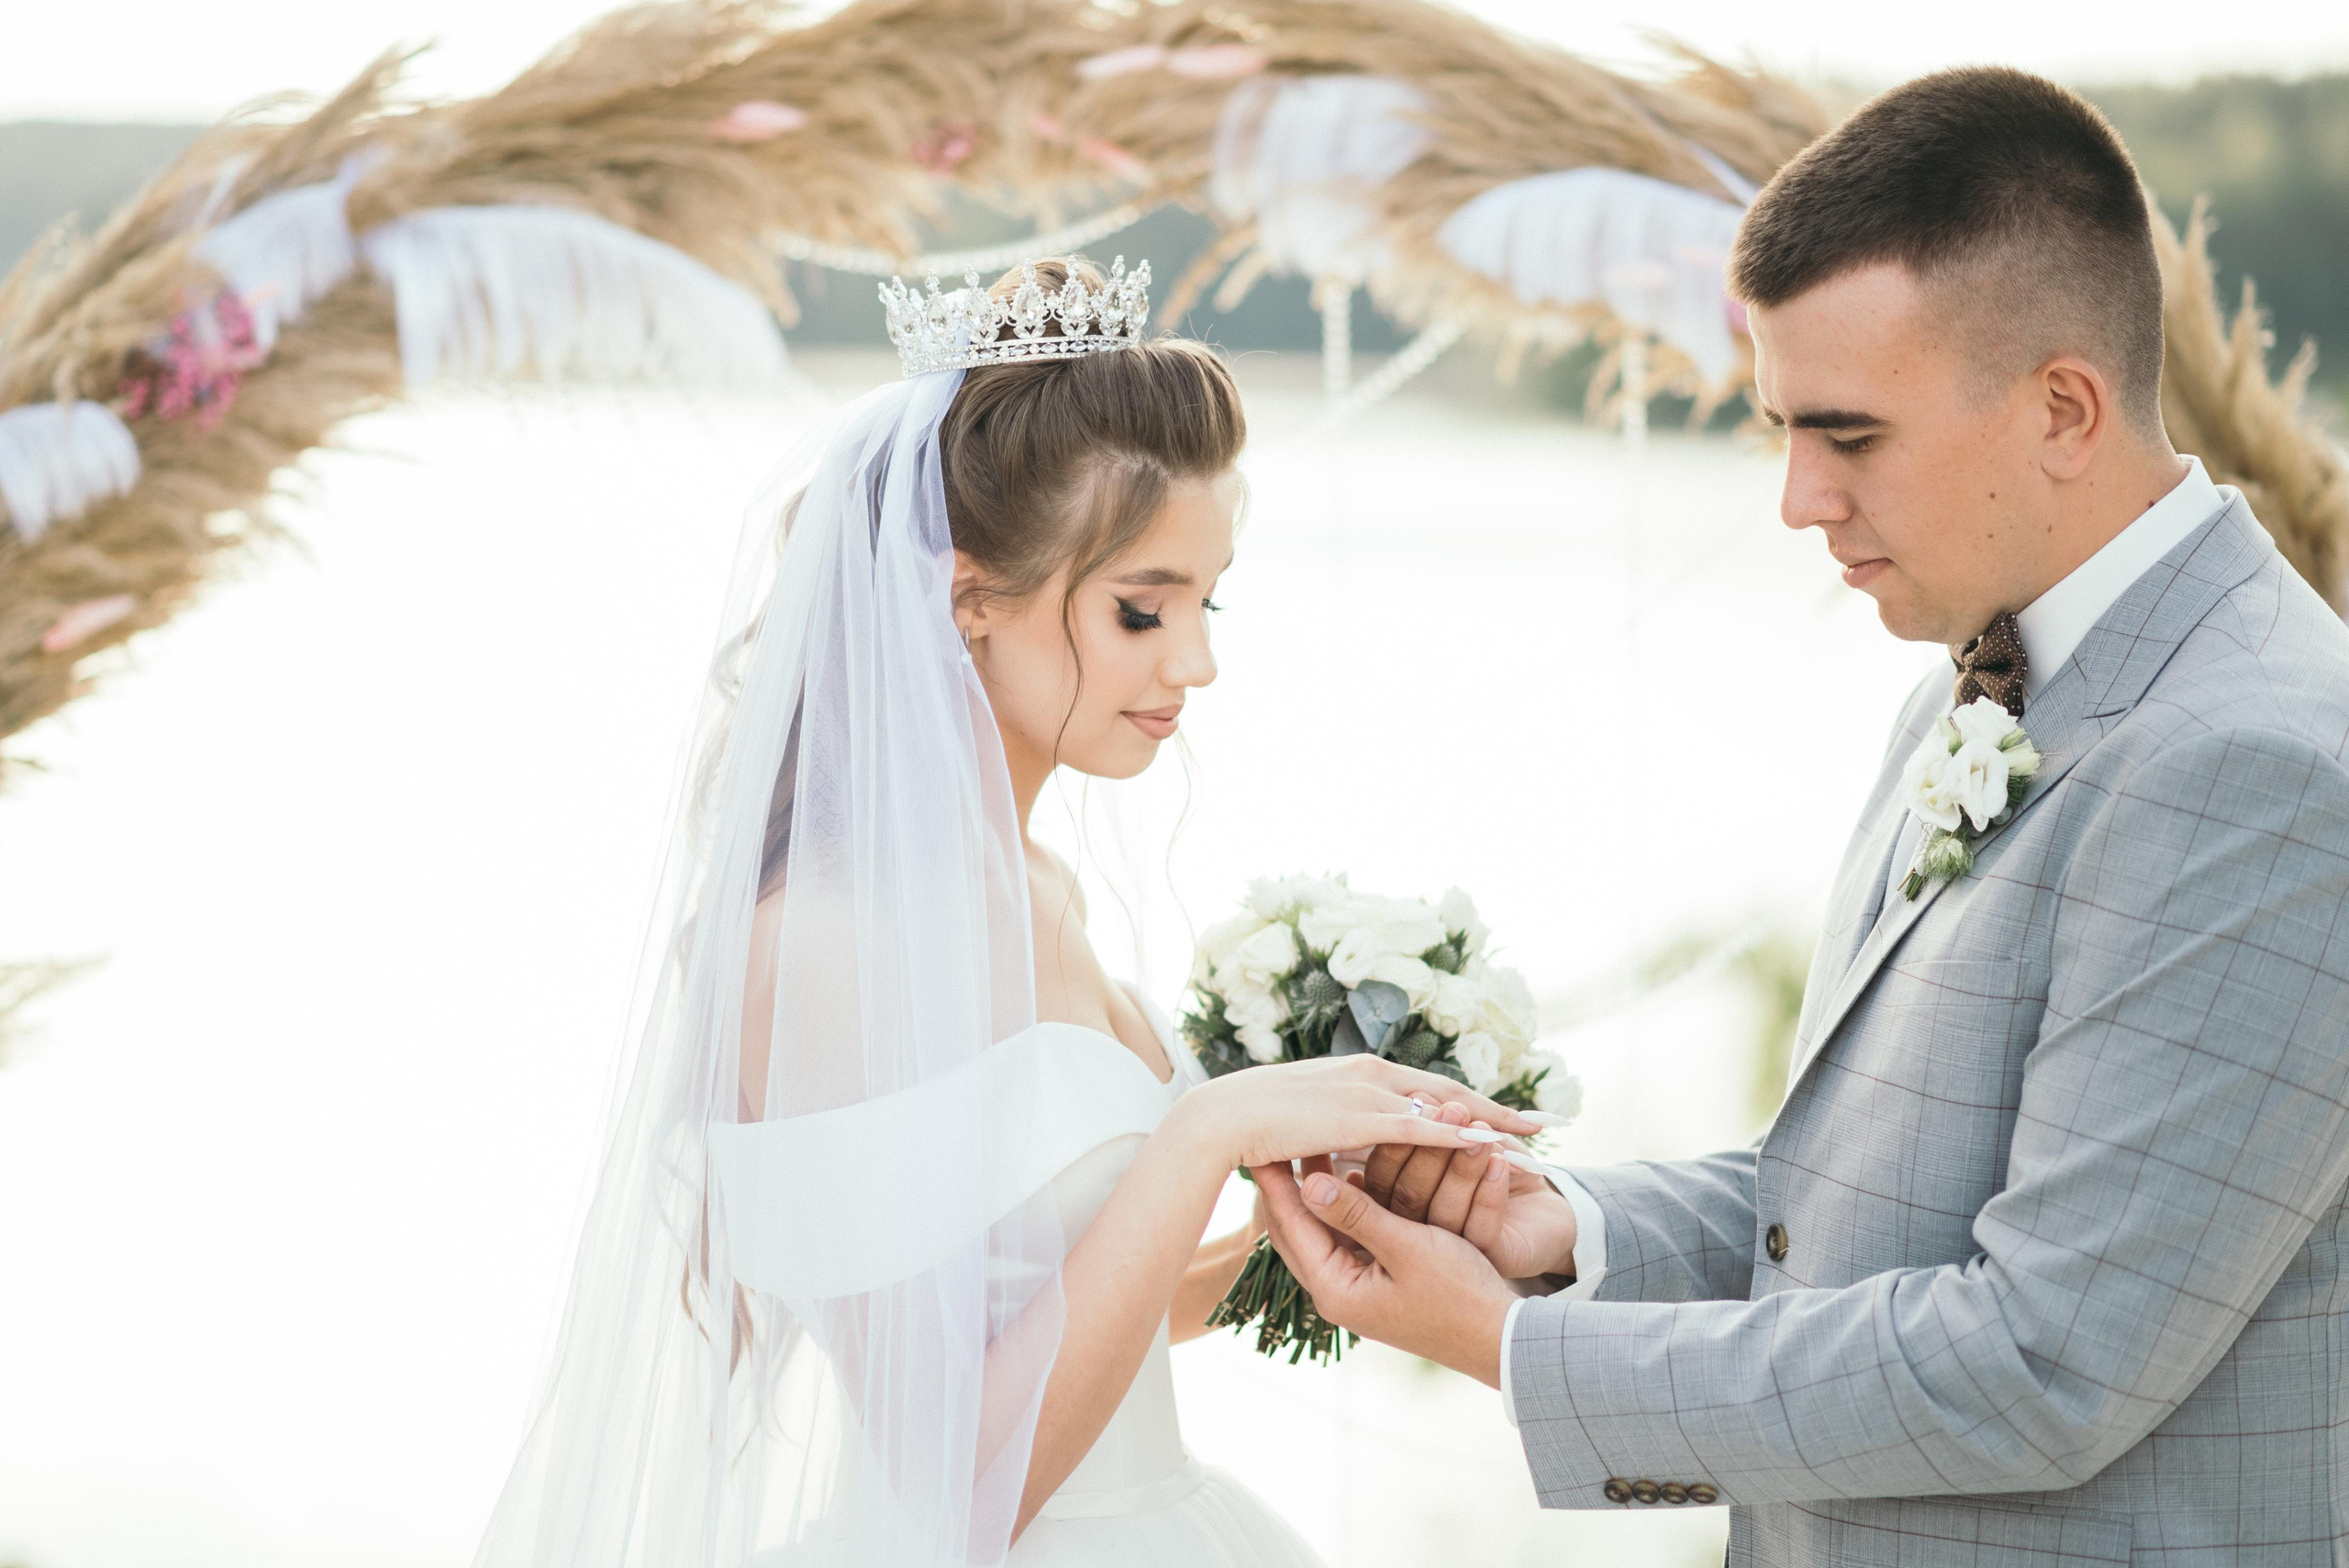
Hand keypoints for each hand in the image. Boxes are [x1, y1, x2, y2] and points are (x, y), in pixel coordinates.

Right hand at [1164, 1056, 1545, 1175]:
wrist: (1221, 1118)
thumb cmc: (1255, 1123)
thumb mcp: (1310, 1122)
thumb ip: (1338, 1129)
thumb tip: (1351, 1150)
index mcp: (1361, 1074)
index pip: (1429, 1089)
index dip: (1468, 1105)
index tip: (1504, 1118)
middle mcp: (1372, 1075)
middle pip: (1451, 1093)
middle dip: (1497, 1111)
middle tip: (1543, 1124)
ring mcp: (1368, 1093)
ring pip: (1445, 1107)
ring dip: (1491, 1124)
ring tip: (1533, 1140)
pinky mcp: (1359, 1117)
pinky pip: (1420, 1127)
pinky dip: (1457, 1134)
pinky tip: (1489, 1145)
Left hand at [1253, 1158, 1519, 1386]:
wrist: (1500, 1338)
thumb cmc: (1459, 1295)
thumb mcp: (1407, 1248)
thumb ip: (1357, 1215)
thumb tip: (1308, 1183)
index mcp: (1335, 1289)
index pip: (1290, 1226)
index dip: (1276, 1182)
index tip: (1261, 1144)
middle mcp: (1338, 1290)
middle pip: (1298, 1227)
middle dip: (1290, 1183)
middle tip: (1278, 1141)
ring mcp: (1357, 1287)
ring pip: (1323, 1228)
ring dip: (1318, 1190)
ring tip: (1308, 1146)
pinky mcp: (1377, 1279)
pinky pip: (1350, 1234)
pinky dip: (1346, 1204)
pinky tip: (1347, 1172)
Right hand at [1362, 1104, 1578, 1280]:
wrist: (1545, 1209)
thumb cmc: (1495, 1167)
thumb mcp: (1466, 1141)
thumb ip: (1440, 1128)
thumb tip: (1417, 1095)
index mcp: (1396, 1204)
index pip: (1383, 1176)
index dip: (1399, 1143)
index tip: (1418, 1103)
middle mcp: (1414, 1235)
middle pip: (1408, 1196)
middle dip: (1432, 1150)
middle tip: (1453, 1112)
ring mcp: (1449, 1255)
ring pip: (1443, 1215)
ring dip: (1463, 1170)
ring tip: (1482, 1134)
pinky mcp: (1488, 1261)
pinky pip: (1481, 1230)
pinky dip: (1490, 1194)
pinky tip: (1501, 1164)